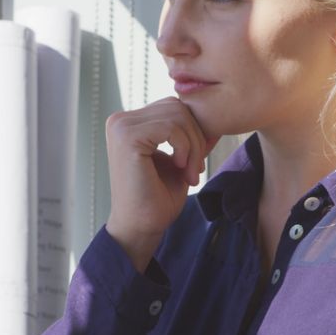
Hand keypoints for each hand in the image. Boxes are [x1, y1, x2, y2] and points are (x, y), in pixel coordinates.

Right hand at [104, 96, 220, 271]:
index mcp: (129, 123)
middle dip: (196, 137)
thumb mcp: (181, 159)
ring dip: (193, 145)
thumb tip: (215, 115)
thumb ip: (191, 135)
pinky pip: (171, 127)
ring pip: (177, 115)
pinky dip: (185, 148)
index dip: (194, 132)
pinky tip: (180, 168)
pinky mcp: (127, 137)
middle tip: (195, 170)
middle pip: (177, 107)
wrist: (141, 227)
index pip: (174, 107)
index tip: (196, 164)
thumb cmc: (157, 198)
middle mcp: (120, 120)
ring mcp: (121, 126)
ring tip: (189, 172)